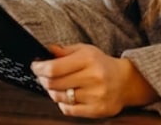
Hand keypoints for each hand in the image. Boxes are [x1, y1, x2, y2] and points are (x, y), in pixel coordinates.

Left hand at [30, 44, 158, 117]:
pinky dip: (62, 103)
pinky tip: (66, 96)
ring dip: (52, 91)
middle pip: (53, 84)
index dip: (39, 68)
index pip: (54, 68)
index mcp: (88, 59)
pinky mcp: (97, 110)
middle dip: (43, 80)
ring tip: (56, 86)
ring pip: (59, 97)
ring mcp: (95, 95)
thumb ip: (65, 51)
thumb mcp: (85, 50)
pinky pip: (68, 110)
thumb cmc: (101, 64)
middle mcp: (92, 77)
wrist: (126, 81)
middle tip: (42, 76)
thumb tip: (46, 50)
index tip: (35, 66)